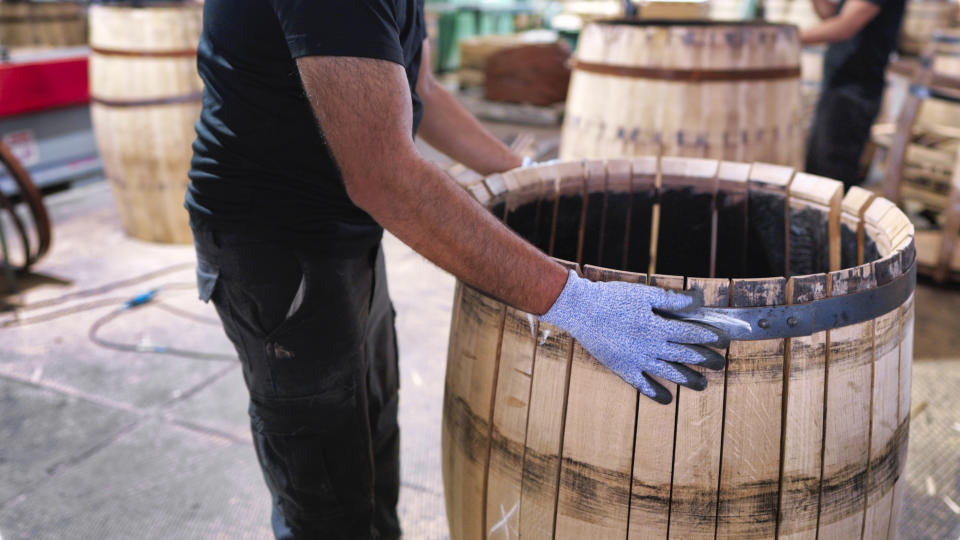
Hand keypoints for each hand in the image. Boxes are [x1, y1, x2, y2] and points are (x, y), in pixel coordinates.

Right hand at [540, 270, 727, 403]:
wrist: (581, 311)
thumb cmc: (612, 298)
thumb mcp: (644, 293)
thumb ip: (672, 300)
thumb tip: (696, 300)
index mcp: (658, 326)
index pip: (691, 333)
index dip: (710, 337)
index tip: (725, 341)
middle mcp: (652, 346)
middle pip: (685, 355)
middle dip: (705, 360)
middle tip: (720, 365)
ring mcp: (637, 360)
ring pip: (669, 373)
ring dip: (688, 380)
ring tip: (702, 386)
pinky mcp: (623, 369)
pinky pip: (642, 385)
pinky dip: (655, 393)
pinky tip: (668, 399)